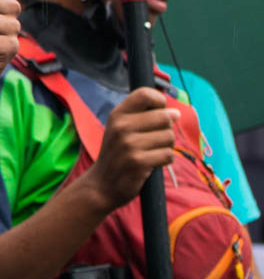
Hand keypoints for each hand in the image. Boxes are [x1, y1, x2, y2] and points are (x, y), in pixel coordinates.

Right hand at [80, 87, 177, 210]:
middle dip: (167, 129)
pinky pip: (168, 155)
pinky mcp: (138, 162)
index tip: (159, 112)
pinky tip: (152, 163)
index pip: (145, 94)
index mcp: (117, 115)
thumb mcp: (122, 130)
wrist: (102, 184)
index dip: (160, 101)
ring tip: (151, 152)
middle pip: (165, 117)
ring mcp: (129, 144)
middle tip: (155, 139)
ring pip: (169, 137)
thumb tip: (176, 113)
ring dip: (166, 146)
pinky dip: (165, 160)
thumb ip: (145, 117)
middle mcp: (121, 127)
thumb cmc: (118, 155)